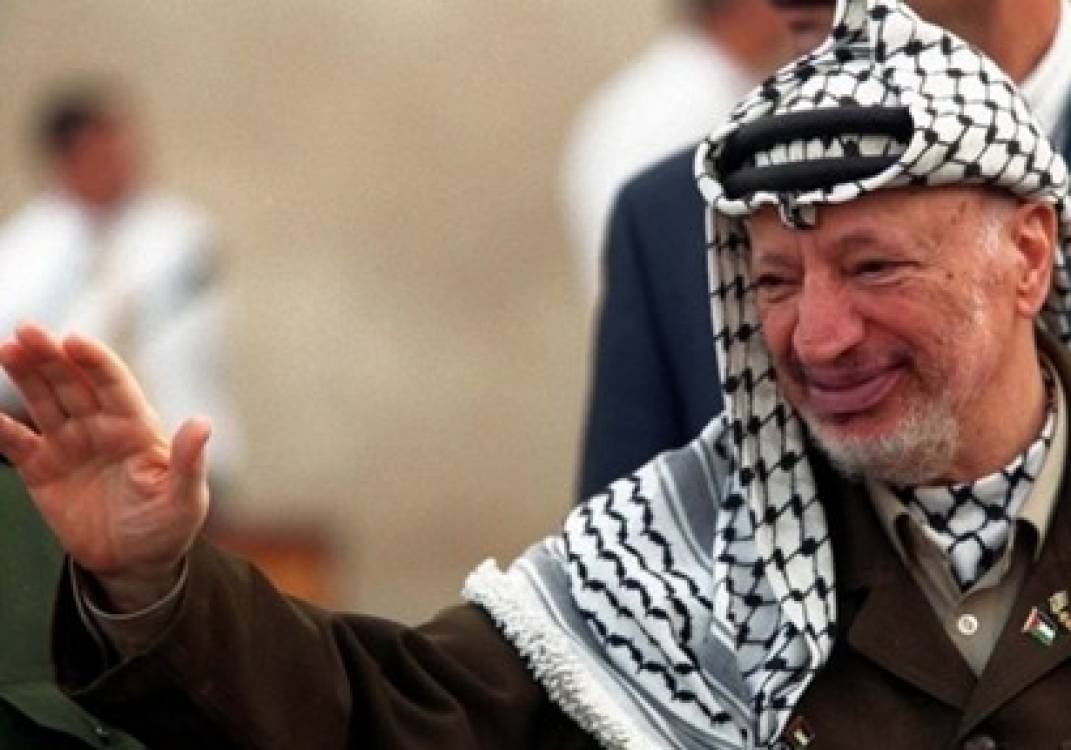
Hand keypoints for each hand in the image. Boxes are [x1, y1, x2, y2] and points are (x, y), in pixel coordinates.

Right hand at [0, 322, 210, 611]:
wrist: (135, 562)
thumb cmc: (169, 525)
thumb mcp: (185, 498)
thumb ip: (188, 461)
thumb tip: (202, 423)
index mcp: (136, 426)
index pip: (114, 385)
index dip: (95, 361)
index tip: (74, 340)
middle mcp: (101, 427)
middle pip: (73, 383)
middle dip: (51, 356)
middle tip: (27, 329)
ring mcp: (70, 444)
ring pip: (44, 401)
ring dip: (25, 375)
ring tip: (7, 349)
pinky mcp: (42, 469)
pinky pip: (17, 443)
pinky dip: (0, 428)